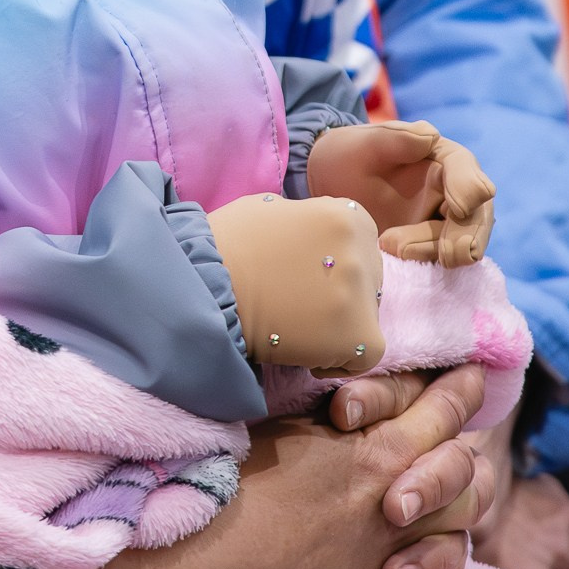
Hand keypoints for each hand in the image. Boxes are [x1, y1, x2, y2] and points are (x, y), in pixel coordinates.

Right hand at [158, 365, 492, 568]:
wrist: (195, 567)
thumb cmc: (228, 486)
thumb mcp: (289, 432)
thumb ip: (343, 424)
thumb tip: (366, 411)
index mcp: (376, 453)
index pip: (442, 412)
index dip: (460, 391)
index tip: (473, 378)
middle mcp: (395, 509)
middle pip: (466, 478)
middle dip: (462, 462)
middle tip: (451, 452)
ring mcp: (387, 565)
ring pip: (454, 543)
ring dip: (442, 531)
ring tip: (414, 527)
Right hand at [204, 193, 384, 374]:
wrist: (202, 286)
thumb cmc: (225, 246)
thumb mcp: (270, 209)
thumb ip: (304, 219)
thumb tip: (309, 235)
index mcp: (346, 215)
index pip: (358, 245)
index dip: (331, 264)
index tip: (304, 278)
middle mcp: (362, 249)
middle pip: (367, 280)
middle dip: (338, 293)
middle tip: (297, 304)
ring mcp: (362, 292)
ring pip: (364, 317)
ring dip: (335, 325)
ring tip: (295, 328)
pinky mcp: (358, 333)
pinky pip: (365, 355)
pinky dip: (337, 359)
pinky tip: (305, 352)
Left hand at [306, 121, 494, 267]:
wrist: (331, 183)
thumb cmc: (352, 155)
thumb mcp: (366, 142)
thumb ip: (396, 138)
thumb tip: (430, 136)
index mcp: (443, 157)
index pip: (465, 168)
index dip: (467, 187)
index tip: (459, 208)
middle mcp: (453, 191)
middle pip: (476, 213)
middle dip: (466, 235)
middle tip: (449, 255)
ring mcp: (443, 223)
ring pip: (460, 242)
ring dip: (434, 250)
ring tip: (390, 245)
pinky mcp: (428, 247)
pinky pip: (436, 259)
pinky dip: (423, 263)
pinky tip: (397, 261)